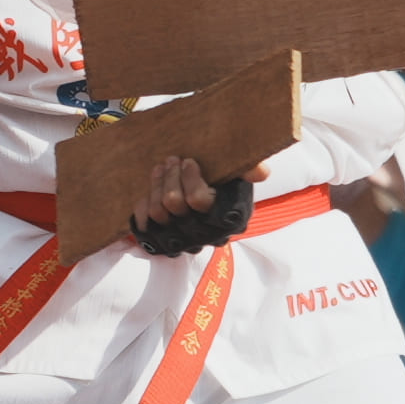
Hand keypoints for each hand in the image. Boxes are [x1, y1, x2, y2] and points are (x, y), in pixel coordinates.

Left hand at [132, 158, 254, 256]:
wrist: (202, 199)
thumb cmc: (222, 182)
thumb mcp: (239, 173)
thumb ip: (249, 168)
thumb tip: (262, 173)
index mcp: (229, 218)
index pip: (199, 200)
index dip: (189, 178)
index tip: (189, 161)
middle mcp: (206, 235)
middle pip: (174, 203)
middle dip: (171, 176)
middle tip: (172, 159)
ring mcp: (183, 242)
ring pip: (157, 211)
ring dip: (156, 185)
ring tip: (161, 168)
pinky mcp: (162, 244)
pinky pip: (144, 226)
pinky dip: (142, 206)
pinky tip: (150, 190)